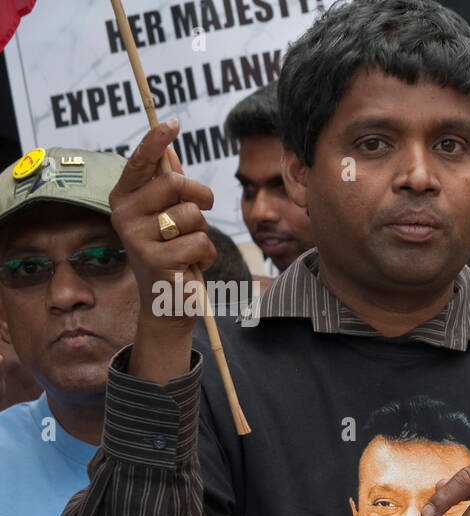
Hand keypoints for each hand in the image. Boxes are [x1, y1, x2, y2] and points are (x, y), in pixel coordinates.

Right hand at [109, 118, 215, 327]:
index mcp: (125, 196)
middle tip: (201, 213)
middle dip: (201, 198)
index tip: (173, 122)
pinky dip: (206, 255)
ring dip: (203, 231)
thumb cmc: (171, 250)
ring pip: (192, 215)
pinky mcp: (155, 260)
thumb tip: (169, 147)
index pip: (140, 161)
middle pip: (175, 184)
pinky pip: (200, 242)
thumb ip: (167, 183)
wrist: (167, 299)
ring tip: (188, 246)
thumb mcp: (168, 213)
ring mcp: (137, 237)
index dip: (156, 141)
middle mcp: (124, 214)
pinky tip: (191, 265)